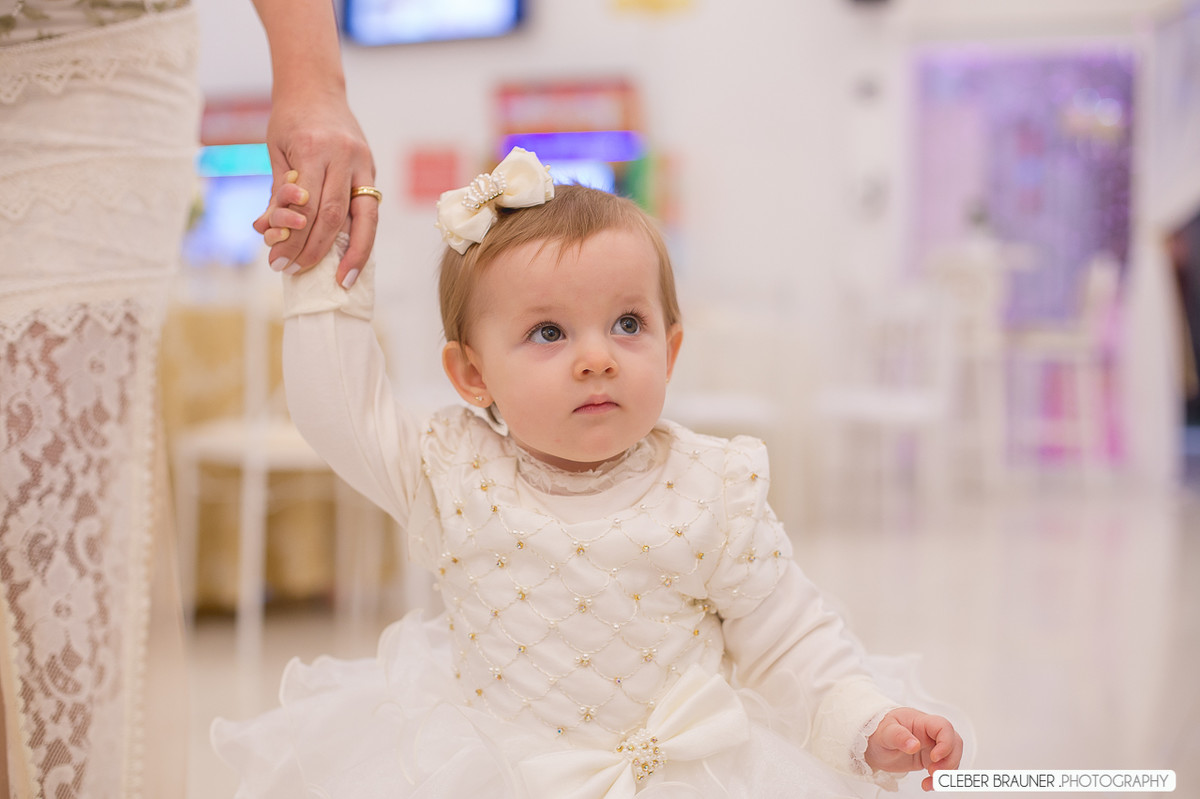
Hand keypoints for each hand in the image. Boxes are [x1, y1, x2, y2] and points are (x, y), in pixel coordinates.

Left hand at [253, 92, 376, 285]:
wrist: (317, 87)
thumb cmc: (290, 120)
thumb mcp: (276, 152)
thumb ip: (277, 193)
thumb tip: (267, 233)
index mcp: (315, 149)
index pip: (306, 207)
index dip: (293, 239)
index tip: (277, 262)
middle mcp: (345, 157)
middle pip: (335, 216)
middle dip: (316, 250)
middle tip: (296, 272)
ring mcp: (364, 163)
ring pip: (364, 218)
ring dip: (354, 253)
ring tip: (342, 280)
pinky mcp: (372, 169)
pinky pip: (370, 210)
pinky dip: (362, 236)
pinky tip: (354, 257)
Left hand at [864, 707, 962, 791]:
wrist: (871, 744)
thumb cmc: (877, 732)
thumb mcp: (884, 733)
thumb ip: (898, 736)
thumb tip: (914, 745)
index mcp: (920, 721)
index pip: (943, 727)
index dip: (945, 742)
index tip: (934, 757)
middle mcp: (929, 733)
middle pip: (954, 743)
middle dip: (950, 760)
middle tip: (935, 772)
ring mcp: (930, 746)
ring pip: (952, 757)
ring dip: (946, 773)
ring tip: (930, 782)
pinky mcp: (929, 759)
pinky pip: (942, 769)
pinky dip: (939, 780)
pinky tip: (928, 784)